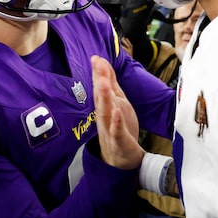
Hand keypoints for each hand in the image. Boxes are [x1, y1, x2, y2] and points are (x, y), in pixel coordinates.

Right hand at [91, 55, 143, 169]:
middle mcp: (105, 116)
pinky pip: (117, 132)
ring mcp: (110, 130)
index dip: (98, 72)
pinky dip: (116, 123)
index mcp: (106, 107)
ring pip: (105, 112)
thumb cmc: (118, 129)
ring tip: (103, 83)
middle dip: (99, 81)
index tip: (95, 57)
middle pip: (100, 97)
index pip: (101, 87)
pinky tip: (117, 112)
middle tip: (97, 65)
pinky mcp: (119, 142)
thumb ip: (110, 84)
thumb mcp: (116, 103)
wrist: (122, 160)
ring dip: (104, 98)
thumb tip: (102, 63)